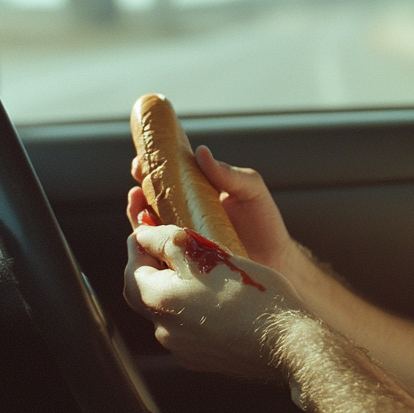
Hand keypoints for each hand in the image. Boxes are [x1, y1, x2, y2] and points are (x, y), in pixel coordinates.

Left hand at [123, 223, 302, 382]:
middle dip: (156, 267)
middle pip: (148, 291)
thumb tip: (143, 235)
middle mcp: (165, 330)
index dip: (140, 243)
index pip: (133, 267)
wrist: (285, 342)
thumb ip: (167, 241)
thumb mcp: (206, 253)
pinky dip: (197, 309)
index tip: (150, 226)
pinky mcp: (205, 358)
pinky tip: (222, 298)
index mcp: (159, 301)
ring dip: (179, 288)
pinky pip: (192, 328)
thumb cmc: (250, 295)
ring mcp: (184, 348)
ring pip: (171, 310)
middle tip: (169, 246)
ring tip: (204, 270)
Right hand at [128, 146, 301, 277]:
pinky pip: (156, 251)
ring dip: (137, 211)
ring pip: (148, 224)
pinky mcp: (181, 261)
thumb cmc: (264, 223)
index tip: (144, 158)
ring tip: (138, 201)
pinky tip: (146, 233)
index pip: (169, 176)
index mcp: (199, 193)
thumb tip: (201, 152)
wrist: (276, 261)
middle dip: (141, 185)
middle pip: (151, 198)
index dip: (153, 165)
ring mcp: (181, 238)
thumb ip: (228, 174)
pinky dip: (146, 241)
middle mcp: (184, 214)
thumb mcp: (251, 190)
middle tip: (139, 176)